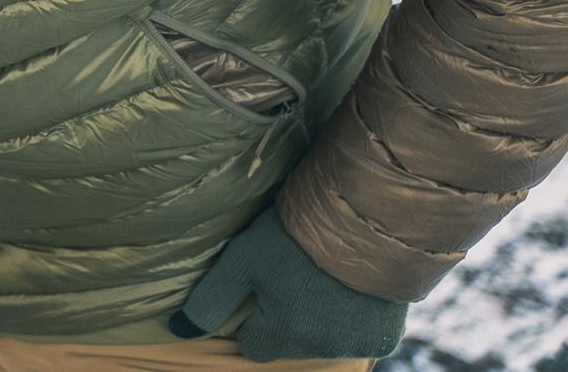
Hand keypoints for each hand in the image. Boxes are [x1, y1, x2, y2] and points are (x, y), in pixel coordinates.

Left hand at [171, 208, 407, 361]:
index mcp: (285, 335)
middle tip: (294, 274)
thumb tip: (178, 330)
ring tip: (323, 276)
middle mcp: (323, 349)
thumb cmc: (298, 235)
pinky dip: (355, 318)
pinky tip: (352, 286)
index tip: (260, 288)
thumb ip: (209, 299)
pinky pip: (361, 335)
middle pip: (291, 343)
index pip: (253, 346)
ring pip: (326, 340)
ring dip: (323, 318)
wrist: (372, 218)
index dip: (252, 317)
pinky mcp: (389, 336)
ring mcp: (360, 345)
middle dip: (289, 317)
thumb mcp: (242, 259)